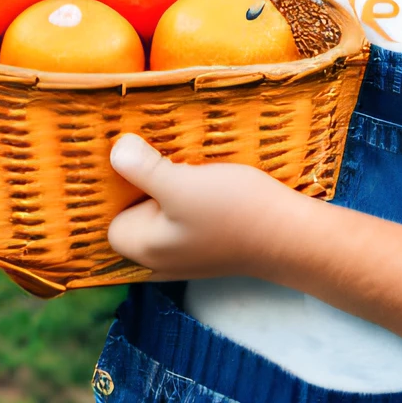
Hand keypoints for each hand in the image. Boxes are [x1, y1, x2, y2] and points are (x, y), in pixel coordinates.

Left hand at [106, 133, 304, 279]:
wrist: (293, 235)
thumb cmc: (235, 212)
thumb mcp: (183, 184)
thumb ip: (143, 170)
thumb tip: (116, 152)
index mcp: (144, 248)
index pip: (108, 215)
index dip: (114, 185)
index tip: (124, 153)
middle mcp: (160, 257)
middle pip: (134, 212)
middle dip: (141, 181)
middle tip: (151, 145)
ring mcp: (186, 251)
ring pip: (161, 209)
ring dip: (167, 182)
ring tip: (176, 153)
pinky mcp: (208, 241)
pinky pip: (184, 213)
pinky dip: (188, 191)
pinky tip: (200, 170)